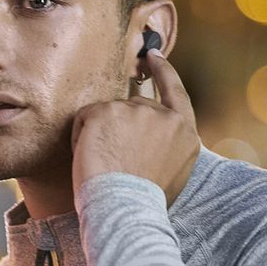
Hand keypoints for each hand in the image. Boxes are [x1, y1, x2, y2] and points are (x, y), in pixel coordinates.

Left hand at [71, 50, 199, 207]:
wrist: (126, 210)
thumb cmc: (144, 203)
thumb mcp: (173, 172)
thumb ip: (166, 144)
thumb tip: (147, 136)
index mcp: (185, 132)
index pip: (175, 92)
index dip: (164, 72)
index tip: (153, 55)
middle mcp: (162, 116)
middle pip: (133, 107)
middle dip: (119, 128)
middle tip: (114, 161)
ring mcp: (134, 110)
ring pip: (107, 115)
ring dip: (100, 135)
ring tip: (106, 166)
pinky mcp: (106, 111)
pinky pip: (85, 119)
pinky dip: (81, 137)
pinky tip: (90, 157)